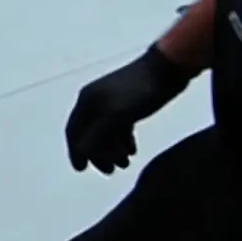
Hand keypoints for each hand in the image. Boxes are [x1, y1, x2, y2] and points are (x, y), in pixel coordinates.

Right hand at [64, 45, 195, 172]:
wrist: (167, 69)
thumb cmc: (139, 93)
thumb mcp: (115, 116)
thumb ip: (96, 135)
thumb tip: (81, 152)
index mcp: (87, 101)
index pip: (74, 131)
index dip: (76, 151)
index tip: (82, 169)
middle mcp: (95, 101)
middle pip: (90, 133)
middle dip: (98, 153)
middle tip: (110, 171)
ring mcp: (111, 101)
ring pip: (106, 130)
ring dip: (112, 149)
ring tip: (125, 164)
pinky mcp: (128, 102)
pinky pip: (119, 125)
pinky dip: (122, 139)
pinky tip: (132, 150)